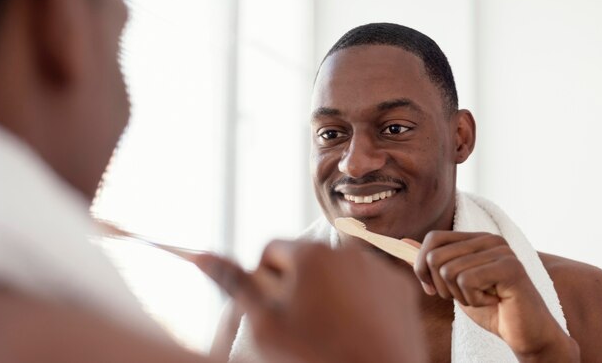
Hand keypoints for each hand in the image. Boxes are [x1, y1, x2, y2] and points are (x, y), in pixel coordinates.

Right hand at [193, 240, 425, 362]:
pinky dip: (359, 297)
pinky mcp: (400, 286)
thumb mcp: (265, 325)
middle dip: (297, 282)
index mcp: (309, 254)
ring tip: (330, 327)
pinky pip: (368, 282)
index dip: (265, 278)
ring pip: (338, 269)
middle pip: (306, 257)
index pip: (271, 250)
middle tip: (301, 322)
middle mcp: (346, 249)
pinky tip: (357, 327)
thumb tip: (201, 255)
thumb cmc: (314, 358)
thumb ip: (235, 284)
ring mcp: (377, 266)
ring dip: (328, 288)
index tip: (272, 307)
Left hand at [414, 231, 578, 361]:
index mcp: (475, 238)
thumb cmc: (491, 308)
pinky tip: (493, 302)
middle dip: (441, 287)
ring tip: (482, 298)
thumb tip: (402, 241)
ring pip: (449, 271)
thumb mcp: (453, 285)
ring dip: (460, 296)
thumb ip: (430, 263)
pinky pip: (467, 280)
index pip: (432, 238)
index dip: (422, 266)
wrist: (525, 333)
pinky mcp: (510, 267)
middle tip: (465, 297)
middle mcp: (488, 238)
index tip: (430, 288)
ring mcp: (501, 250)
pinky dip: (473, 300)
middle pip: (435, 256)